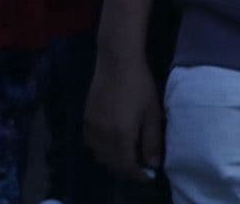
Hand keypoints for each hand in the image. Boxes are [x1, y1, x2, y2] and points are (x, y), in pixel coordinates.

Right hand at [85, 50, 162, 179]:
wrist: (116, 62)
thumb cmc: (140, 85)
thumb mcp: (152, 112)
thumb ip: (152, 140)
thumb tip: (154, 165)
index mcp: (120, 136)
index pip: (127, 167)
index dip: (138, 176)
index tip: (149, 177)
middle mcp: (102, 137)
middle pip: (112, 164)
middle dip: (127, 170)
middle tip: (142, 167)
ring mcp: (91, 129)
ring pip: (100, 156)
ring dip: (114, 161)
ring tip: (129, 155)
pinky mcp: (85, 120)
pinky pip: (91, 144)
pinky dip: (102, 150)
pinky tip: (113, 142)